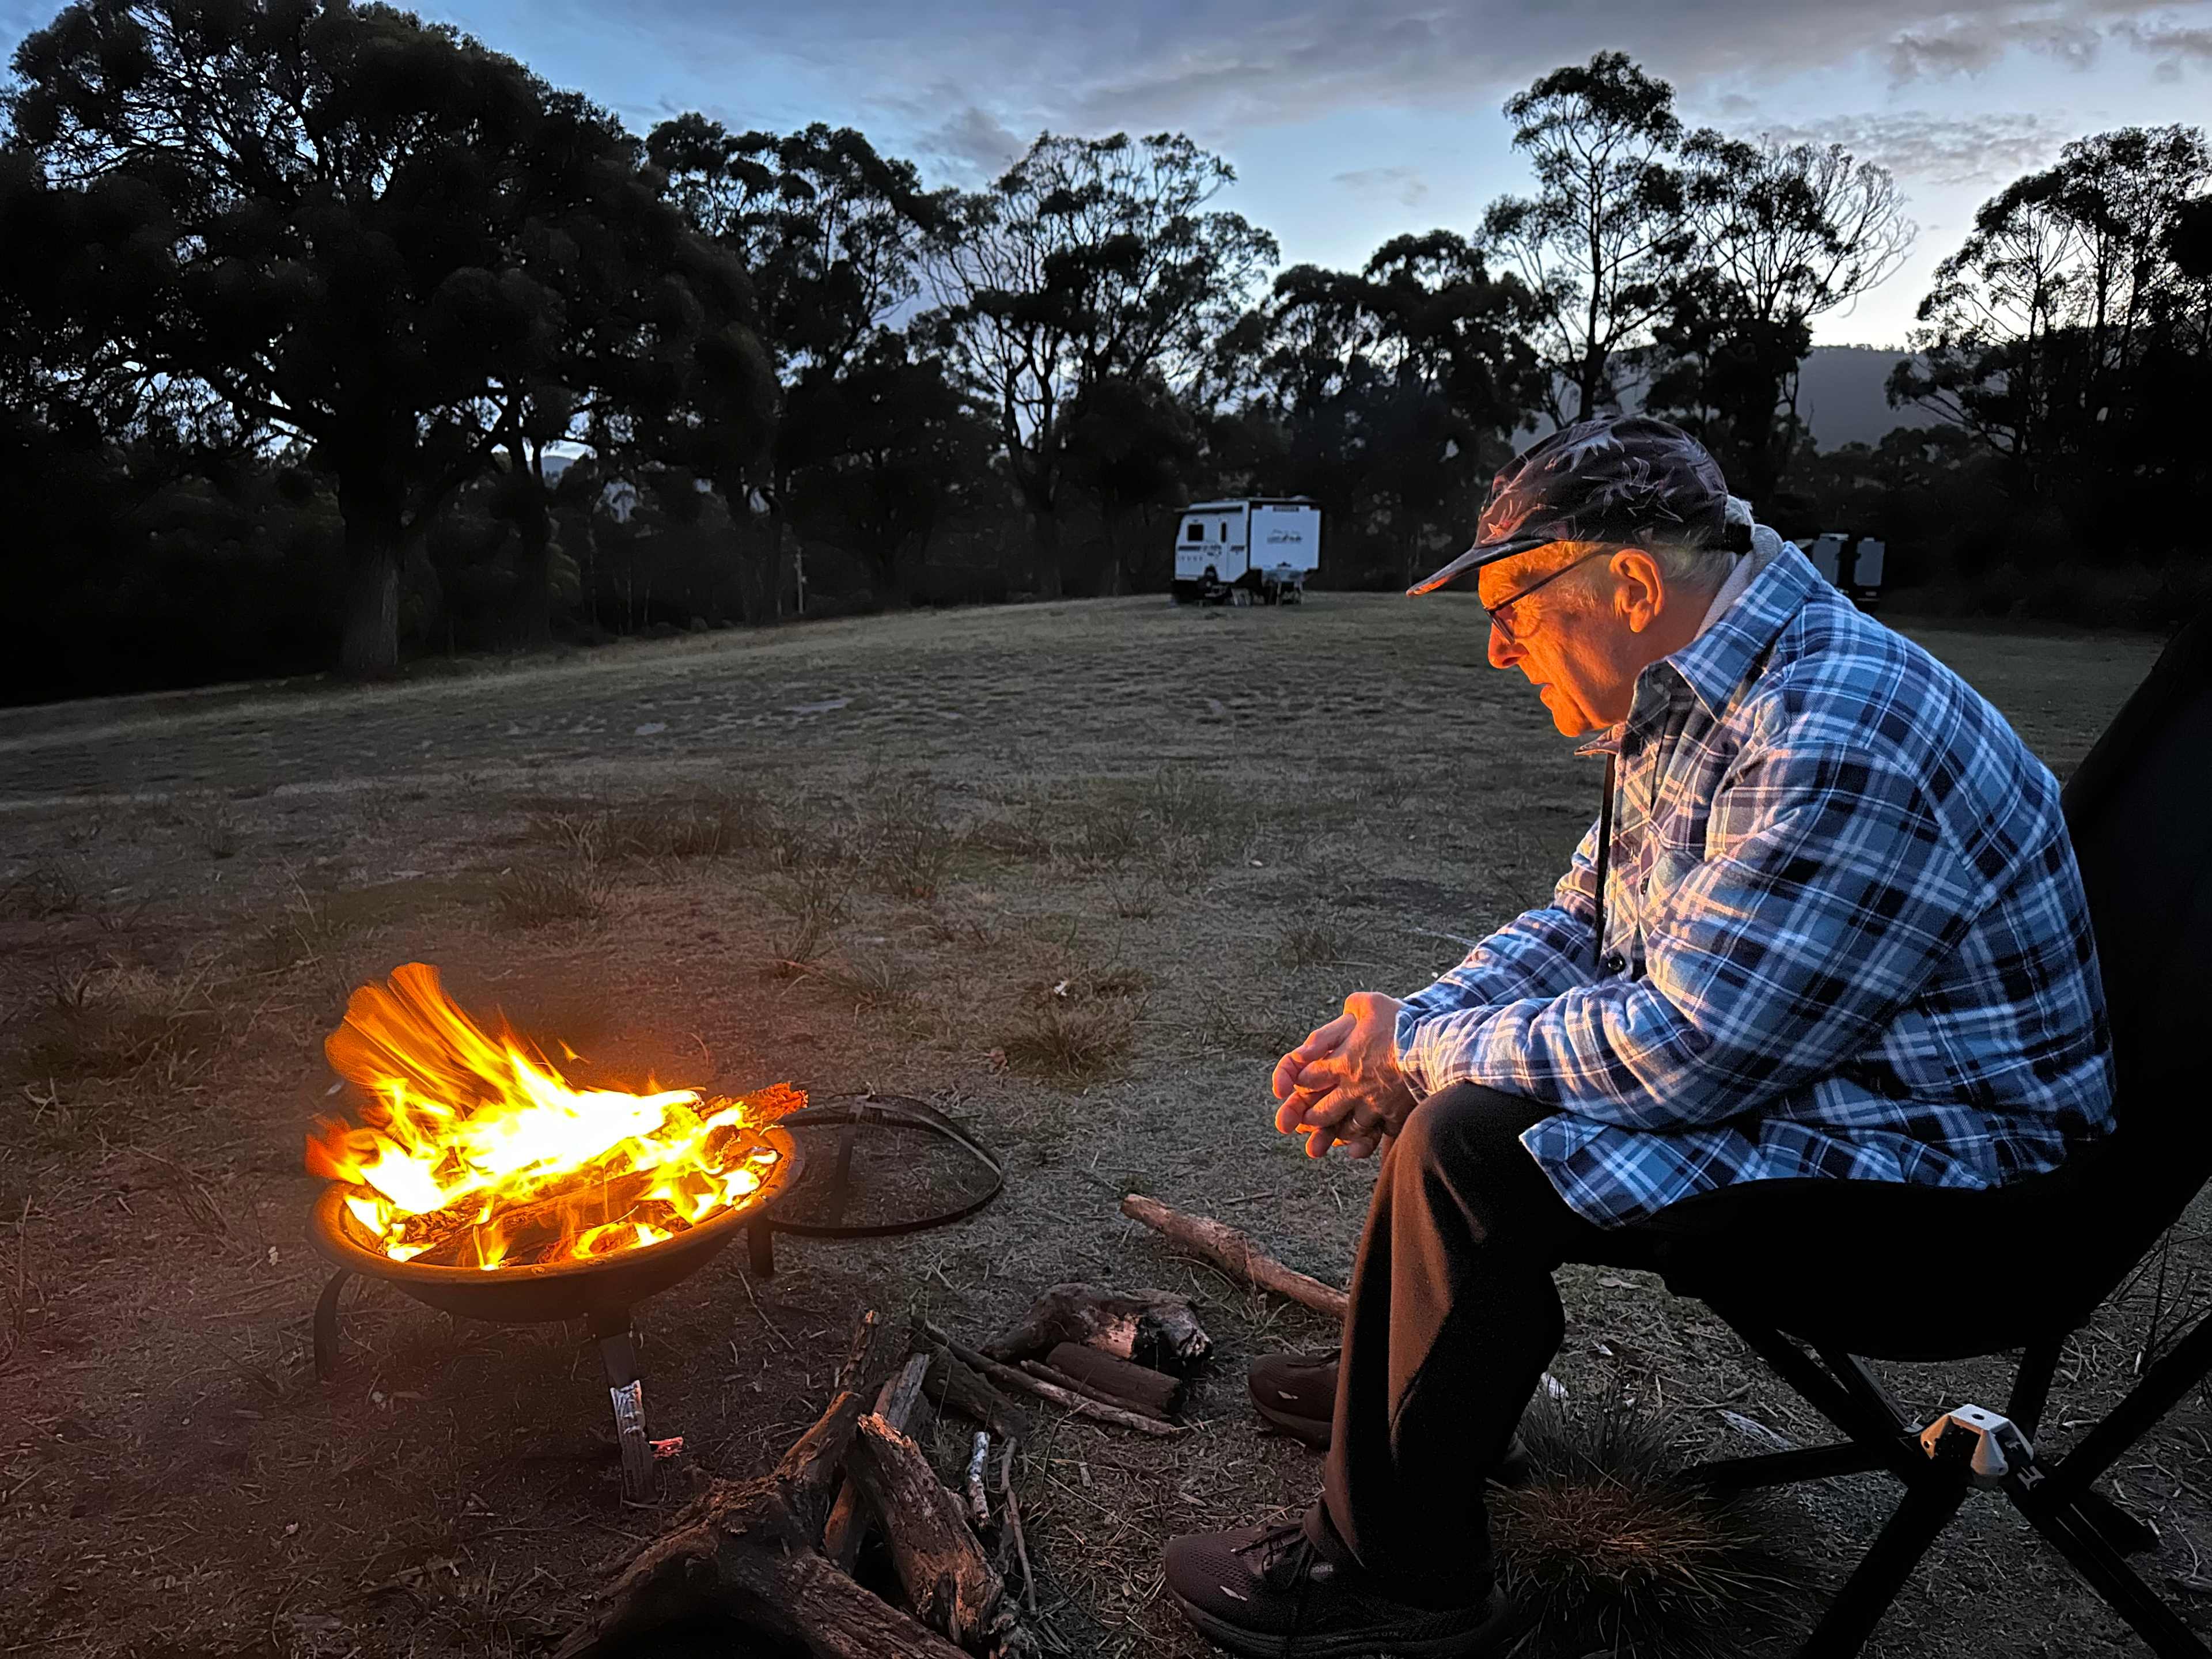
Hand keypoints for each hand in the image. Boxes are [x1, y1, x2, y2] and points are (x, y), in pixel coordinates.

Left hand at [1271, 992, 1415, 1159]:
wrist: (1435, 1048)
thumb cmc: (1402, 1024)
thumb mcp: (1371, 1004)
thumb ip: (1352, 1006)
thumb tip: (1343, 1009)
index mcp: (1343, 1061)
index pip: (1308, 1078)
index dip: (1300, 1083)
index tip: (1298, 1086)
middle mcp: (1353, 1088)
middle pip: (1322, 1111)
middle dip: (1311, 1117)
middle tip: (1306, 1120)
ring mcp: (1374, 1106)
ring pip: (1347, 1128)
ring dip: (1336, 1133)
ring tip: (1331, 1135)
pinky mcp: (1394, 1117)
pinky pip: (1376, 1136)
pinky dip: (1366, 1143)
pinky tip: (1359, 1147)